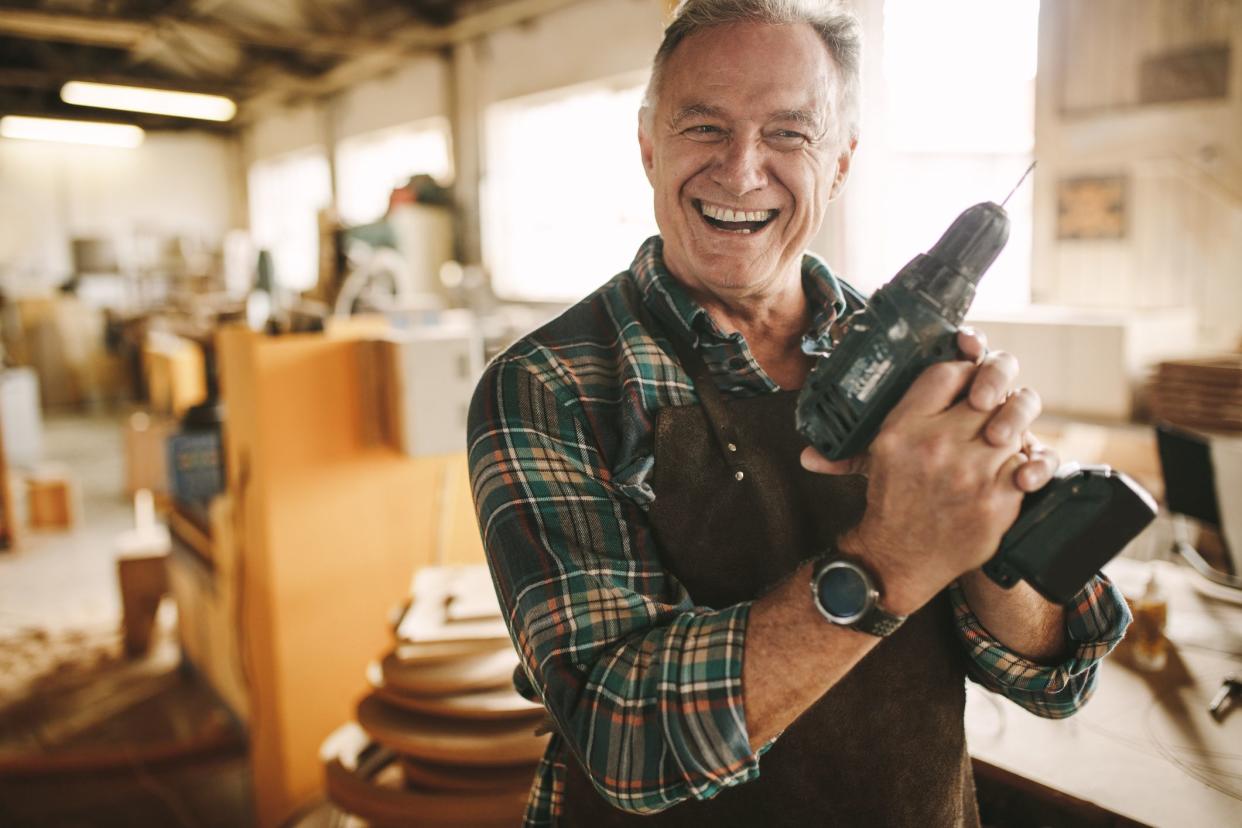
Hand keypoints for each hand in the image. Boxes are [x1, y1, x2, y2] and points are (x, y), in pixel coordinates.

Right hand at [799, 332, 1053, 613]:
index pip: (947, 373)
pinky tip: (1011, 469)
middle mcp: (935, 446)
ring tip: (1000, 442)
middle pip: (987, 395)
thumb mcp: (878, 450)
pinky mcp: (997, 501)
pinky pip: (1028, 464)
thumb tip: (928, 372)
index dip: (967, 370)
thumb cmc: (892, 499)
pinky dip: (1025, 465)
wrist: (898, 557)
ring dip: (1012, 432)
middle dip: (996, 398)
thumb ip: (897, 410)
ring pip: (1014, 427)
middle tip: (993, 408)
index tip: (971, 381)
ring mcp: (970, 474)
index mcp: (902, 428)